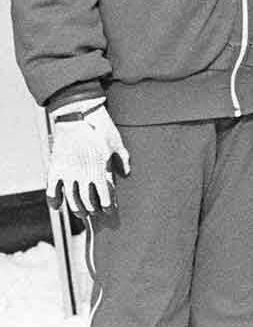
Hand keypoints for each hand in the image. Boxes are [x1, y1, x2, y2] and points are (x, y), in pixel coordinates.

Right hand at [46, 98, 129, 215]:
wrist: (77, 113)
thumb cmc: (101, 126)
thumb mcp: (117, 142)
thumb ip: (123, 159)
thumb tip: (127, 173)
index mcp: (101, 168)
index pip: (105, 195)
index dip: (108, 205)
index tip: (109, 210)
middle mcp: (84, 173)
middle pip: (88, 200)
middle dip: (93, 210)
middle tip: (95, 213)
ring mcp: (68, 170)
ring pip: (71, 198)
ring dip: (76, 209)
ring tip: (81, 213)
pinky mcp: (55, 166)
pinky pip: (51, 188)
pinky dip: (53, 199)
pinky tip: (57, 206)